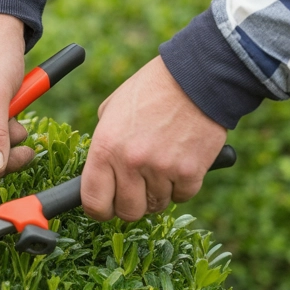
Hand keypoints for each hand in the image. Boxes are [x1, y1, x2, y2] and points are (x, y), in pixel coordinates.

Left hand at [82, 56, 227, 220]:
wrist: (196, 77)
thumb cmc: (152, 90)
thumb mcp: (113, 109)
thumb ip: (105, 143)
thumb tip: (100, 173)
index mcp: (105, 147)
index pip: (93, 202)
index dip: (100, 209)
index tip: (106, 206)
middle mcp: (130, 162)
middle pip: (127, 212)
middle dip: (132, 205)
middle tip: (138, 189)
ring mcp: (161, 169)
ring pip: (156, 205)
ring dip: (159, 192)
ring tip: (163, 165)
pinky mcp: (190, 172)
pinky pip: (182, 197)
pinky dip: (183, 186)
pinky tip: (182, 163)